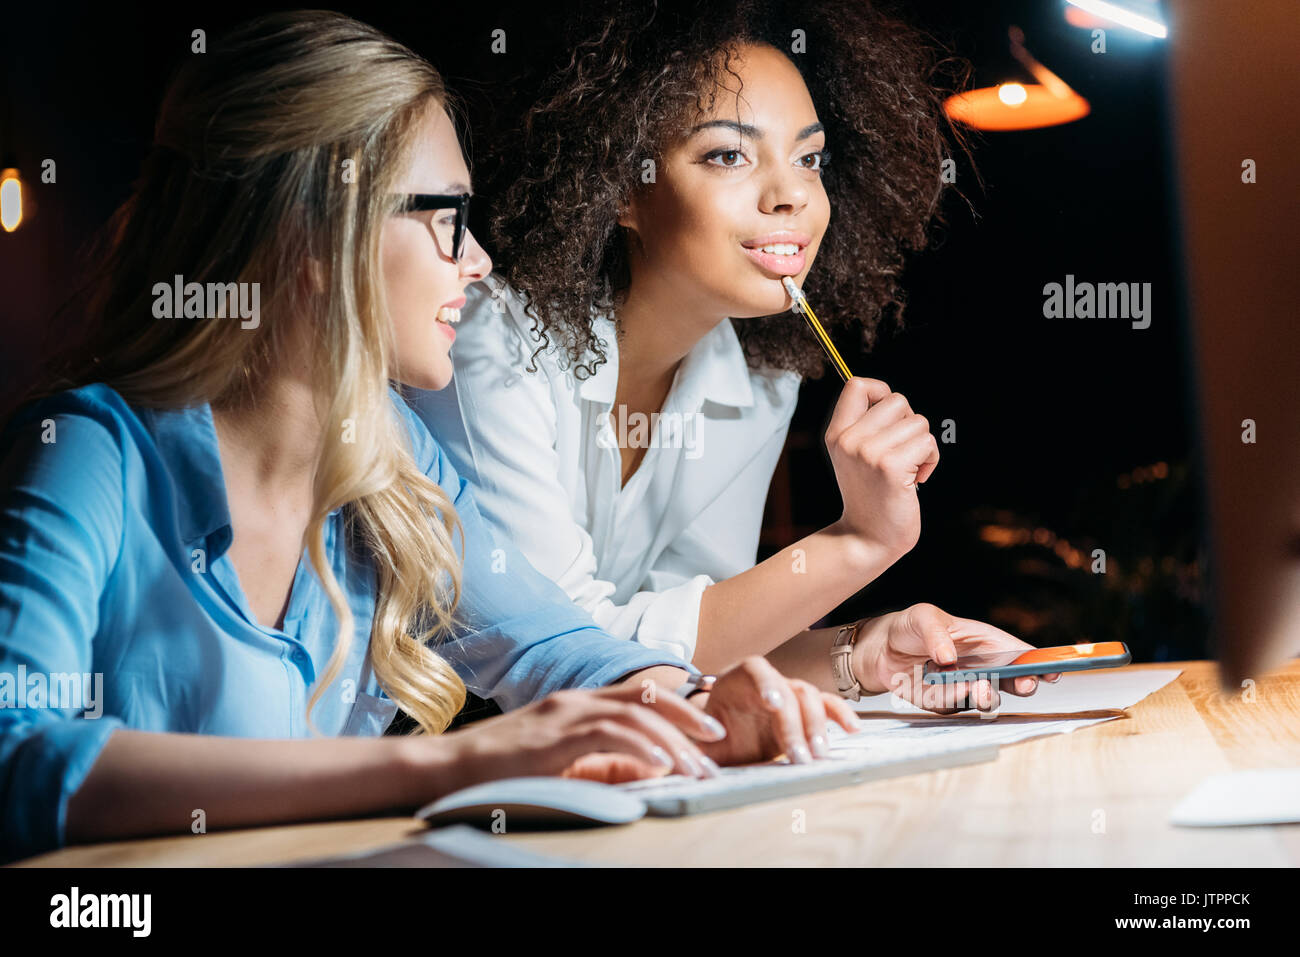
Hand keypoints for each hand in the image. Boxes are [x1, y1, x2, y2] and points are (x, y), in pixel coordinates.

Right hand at [442, 682, 729, 790]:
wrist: (447, 767)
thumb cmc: (501, 768)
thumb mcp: (559, 761)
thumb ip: (601, 760)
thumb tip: (649, 770)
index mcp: (578, 703)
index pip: (639, 694)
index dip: (678, 706)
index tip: (707, 727)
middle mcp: (575, 700)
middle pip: (645, 696)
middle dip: (687, 717)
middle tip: (718, 741)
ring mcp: (563, 714)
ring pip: (634, 715)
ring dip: (672, 740)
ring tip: (697, 765)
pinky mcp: (552, 737)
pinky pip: (606, 734)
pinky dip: (638, 746)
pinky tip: (660, 762)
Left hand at [693, 657, 859, 766]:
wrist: (720, 740)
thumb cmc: (708, 739)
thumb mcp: (697, 743)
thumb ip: (695, 750)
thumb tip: (690, 764)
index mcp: (735, 680)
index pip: (755, 670)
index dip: (766, 683)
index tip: (772, 704)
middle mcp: (765, 683)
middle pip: (787, 690)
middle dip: (795, 724)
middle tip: (798, 756)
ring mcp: (788, 694)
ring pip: (809, 698)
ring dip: (816, 727)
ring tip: (817, 756)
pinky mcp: (804, 712)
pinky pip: (826, 706)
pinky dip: (840, 715)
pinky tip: (853, 730)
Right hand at [825, 378, 939, 557]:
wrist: (866, 539)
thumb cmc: (870, 497)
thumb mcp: (854, 457)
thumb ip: (866, 427)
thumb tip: (894, 400)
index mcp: (837, 434)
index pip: (856, 385)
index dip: (881, 391)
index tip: (890, 419)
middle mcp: (848, 440)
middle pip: (897, 400)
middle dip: (909, 423)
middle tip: (902, 451)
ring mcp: (867, 452)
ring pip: (918, 422)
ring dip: (922, 445)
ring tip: (909, 469)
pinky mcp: (890, 466)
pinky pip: (927, 443)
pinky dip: (930, 460)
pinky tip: (916, 479)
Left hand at [853, 602, 1061, 713]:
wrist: (880, 651)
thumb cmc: (909, 627)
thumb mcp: (923, 617)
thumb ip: (936, 633)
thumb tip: (948, 658)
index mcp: (985, 642)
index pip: (1019, 653)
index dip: (1039, 663)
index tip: (1051, 671)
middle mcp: (982, 668)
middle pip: (1014, 682)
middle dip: (1024, 685)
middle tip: (1023, 684)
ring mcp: (966, 688)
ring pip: (988, 700)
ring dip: (987, 696)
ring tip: (979, 686)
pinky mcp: (946, 704)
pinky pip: (954, 707)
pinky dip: (950, 700)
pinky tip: (941, 688)